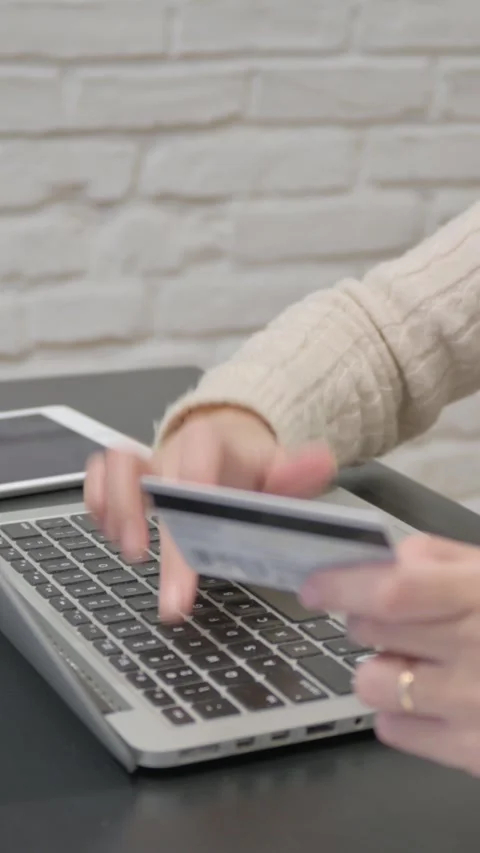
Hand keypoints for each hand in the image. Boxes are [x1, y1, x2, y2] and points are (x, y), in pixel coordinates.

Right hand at [85, 406, 334, 620]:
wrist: (230, 446)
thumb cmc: (252, 467)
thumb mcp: (280, 470)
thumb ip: (297, 472)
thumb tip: (322, 462)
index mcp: (213, 443)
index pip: (198, 455)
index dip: (190, 486)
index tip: (191, 531)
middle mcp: (174, 450)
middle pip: (149, 473)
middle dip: (143, 520)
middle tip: (151, 566)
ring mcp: (148, 462)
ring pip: (114, 467)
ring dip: (115, 509)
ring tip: (133, 552)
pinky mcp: (128, 477)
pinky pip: (98, 477)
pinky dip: (98, 503)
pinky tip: (113, 535)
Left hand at [300, 534, 479, 776]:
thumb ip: (448, 558)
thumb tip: (394, 558)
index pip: (393, 591)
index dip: (343, 585)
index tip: (315, 584)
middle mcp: (477, 652)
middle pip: (372, 634)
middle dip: (363, 620)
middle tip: (384, 618)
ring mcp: (476, 709)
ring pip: (373, 685)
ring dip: (380, 669)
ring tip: (413, 663)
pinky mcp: (477, 755)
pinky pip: (396, 732)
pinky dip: (400, 713)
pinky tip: (432, 700)